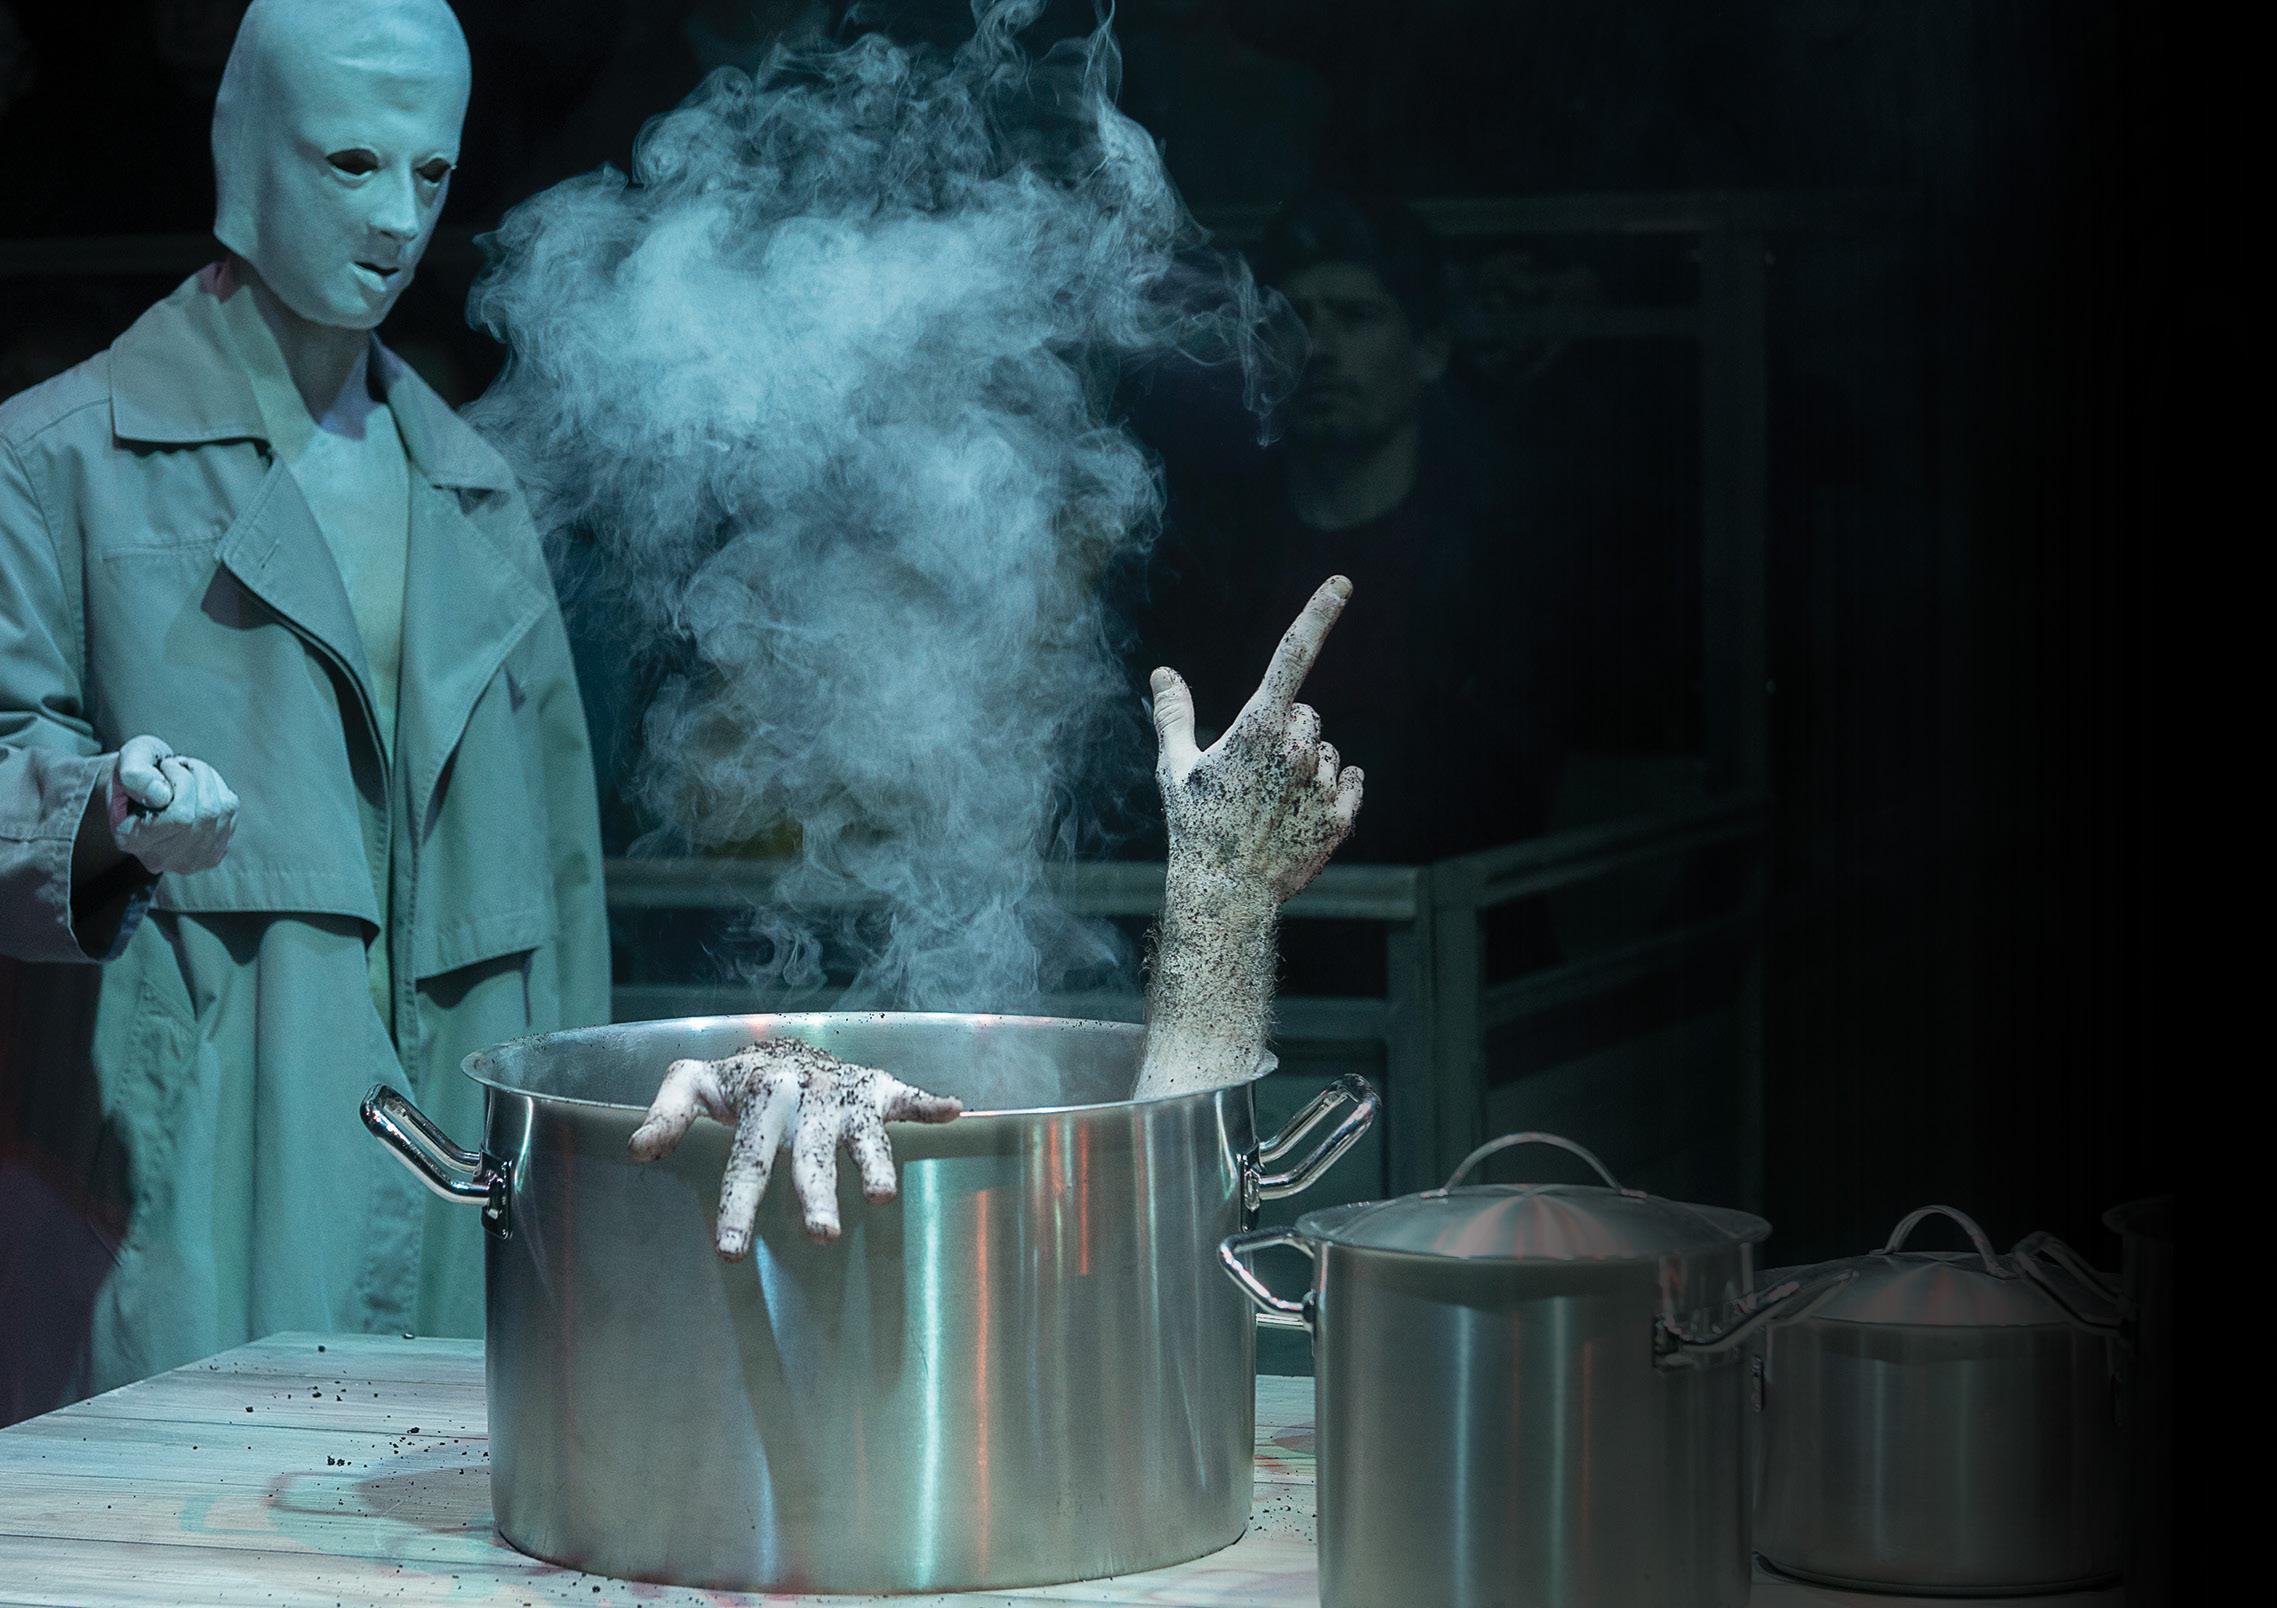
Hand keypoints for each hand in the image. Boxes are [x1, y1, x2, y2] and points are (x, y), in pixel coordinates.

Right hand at [108, 735, 238, 874]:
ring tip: (188, 773)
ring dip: (209, 781)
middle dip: (198, 777)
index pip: (181, 816)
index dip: (182, 782)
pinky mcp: (210, 855)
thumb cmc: (136, 773)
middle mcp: (159, 858)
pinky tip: (198, 789)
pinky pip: (230, 813)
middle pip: (206, 814)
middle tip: (179, 765)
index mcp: (131, 839)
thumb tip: (163, 796)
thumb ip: (136, 774)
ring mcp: (188, 862)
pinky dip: (219, 791)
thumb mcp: (128, 760)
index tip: (167, 765)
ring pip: (222, 812)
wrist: (141, 788)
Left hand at [628, 1039, 961, 1253]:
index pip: (747, 1160)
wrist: (786, 1043)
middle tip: (821, 1237)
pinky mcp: (879, 1089)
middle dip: (815, 1192)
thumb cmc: (738, 1080)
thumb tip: (638, 1152)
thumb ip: (667, 1114)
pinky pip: (909, 1096)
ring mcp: (847, 1095)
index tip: (730, 1251)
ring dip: (875, 1163)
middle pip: (810, 1154)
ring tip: (881, 1197)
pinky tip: (955, 1112)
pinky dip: (931, 1104)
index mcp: (762, 1098)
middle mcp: (807, 1097)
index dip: (737, 1205)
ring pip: (864, 1133)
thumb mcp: (694, 1084)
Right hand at [1149, 575, 1363, 903]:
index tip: (1343, 584)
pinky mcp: (1341, 815)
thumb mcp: (1176, 768)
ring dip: (1306, 767)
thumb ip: (1173, 714)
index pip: (1292, 657)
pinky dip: (1332, 790)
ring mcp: (1322, 783)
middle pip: (1306, 716)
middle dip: (1285, 734)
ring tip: (1271, 804)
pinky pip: (1350, 779)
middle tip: (1252, 775)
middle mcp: (1296, 749)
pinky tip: (1300, 812)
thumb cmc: (1195, 827)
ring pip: (1326, 751)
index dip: (1318, 615)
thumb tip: (1163, 673)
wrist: (1226, 894)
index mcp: (1257, 728)